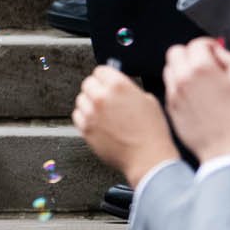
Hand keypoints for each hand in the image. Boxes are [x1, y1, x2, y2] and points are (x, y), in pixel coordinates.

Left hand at [71, 65, 178, 184]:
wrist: (149, 159)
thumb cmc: (152, 132)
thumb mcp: (147, 100)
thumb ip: (129, 89)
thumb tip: (119, 86)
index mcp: (118, 86)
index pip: (100, 70)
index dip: (106, 77)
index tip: (107, 82)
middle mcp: (101, 97)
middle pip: (88, 83)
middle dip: (97, 89)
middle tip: (105, 98)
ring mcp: (91, 114)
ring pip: (81, 99)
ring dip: (90, 103)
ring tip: (103, 113)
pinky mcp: (86, 130)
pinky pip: (78, 116)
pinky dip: (85, 118)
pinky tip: (97, 122)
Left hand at [161, 37, 229, 159]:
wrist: (225, 149)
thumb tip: (220, 51)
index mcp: (202, 69)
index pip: (197, 43)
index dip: (208, 46)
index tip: (214, 52)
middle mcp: (183, 77)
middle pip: (177, 51)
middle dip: (190, 54)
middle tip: (204, 64)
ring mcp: (174, 92)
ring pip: (169, 68)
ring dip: (182, 68)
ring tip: (198, 80)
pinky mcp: (170, 106)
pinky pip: (169, 86)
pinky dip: (178, 85)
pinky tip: (193, 96)